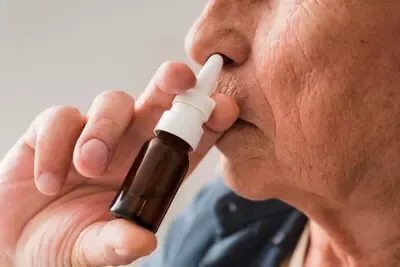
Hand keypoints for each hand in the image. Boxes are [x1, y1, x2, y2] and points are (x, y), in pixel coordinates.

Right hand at [0, 61, 238, 266]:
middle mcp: (130, 146)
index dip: (209, 120)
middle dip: (173, 83)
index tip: (224, 109)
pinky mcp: (55, 131)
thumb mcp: (92, 250)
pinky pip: (61, 118)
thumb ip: (116, 245)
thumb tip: (143, 242)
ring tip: (88, 168)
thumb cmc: (65, 242)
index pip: (190, 139)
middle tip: (179, 78)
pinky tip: (48, 181)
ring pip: (114, 102)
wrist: (17, 241)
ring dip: (104, 130)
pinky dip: (56, 145)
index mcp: (153, 171)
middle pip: (160, 100)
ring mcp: (94, 134)